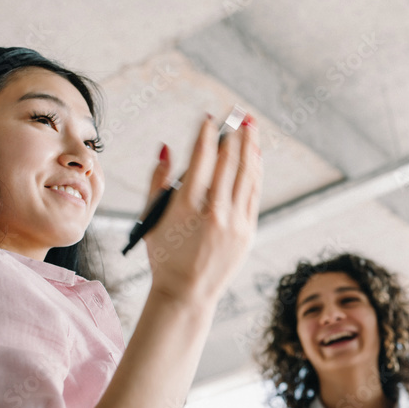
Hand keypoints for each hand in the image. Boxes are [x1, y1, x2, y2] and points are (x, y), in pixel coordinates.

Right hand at [144, 113, 261, 307]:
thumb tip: (166, 147)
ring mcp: (234, 224)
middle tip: (237, 114)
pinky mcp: (248, 233)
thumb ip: (158, 181)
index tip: (210, 118)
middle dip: (234, 135)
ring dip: (250, 149)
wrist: (188, 293)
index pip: (200, 161)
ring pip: (246, 177)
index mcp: (185, 208)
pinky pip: (254, 194)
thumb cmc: (165, 255)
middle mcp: (213, 214)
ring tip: (251, 127)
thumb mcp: (152, 219)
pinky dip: (255, 172)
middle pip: (228, 164)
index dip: (207, 136)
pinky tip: (256, 157)